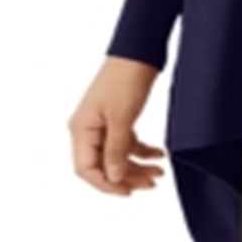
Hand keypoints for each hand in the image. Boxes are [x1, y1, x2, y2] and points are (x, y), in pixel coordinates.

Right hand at [67, 55, 166, 195]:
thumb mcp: (121, 116)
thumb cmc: (126, 77)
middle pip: (104, 165)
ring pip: (117, 155)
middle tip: (151, 184)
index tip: (129, 192)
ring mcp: (103, 123)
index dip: (107, 184)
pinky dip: (142, 150)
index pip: (87, 169)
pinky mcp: (119, 117)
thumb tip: (113, 177)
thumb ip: (116, 149)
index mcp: (82, 129)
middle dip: (127, 177)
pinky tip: (159, 154)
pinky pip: (127, 142)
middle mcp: (89, 129)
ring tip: (159, 172)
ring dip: (137, 166)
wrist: (140, 49)